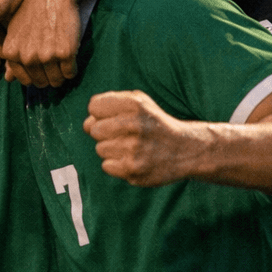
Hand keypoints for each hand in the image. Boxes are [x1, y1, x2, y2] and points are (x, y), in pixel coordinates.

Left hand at [1, 0, 79, 87]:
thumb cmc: (32, 11)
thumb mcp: (15, 32)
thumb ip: (12, 56)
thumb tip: (8, 80)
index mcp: (11, 54)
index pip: (25, 81)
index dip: (36, 76)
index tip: (42, 67)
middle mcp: (27, 57)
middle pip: (42, 83)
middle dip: (49, 77)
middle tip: (55, 63)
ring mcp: (46, 56)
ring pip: (57, 80)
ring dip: (61, 75)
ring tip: (62, 60)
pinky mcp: (65, 53)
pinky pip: (70, 73)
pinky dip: (72, 68)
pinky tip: (70, 55)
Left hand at [82, 90, 200, 186]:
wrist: (185, 150)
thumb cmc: (154, 124)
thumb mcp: (139, 102)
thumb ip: (110, 103)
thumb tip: (86, 123)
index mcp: (134, 104)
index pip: (94, 106)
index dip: (100, 113)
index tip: (114, 118)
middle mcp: (134, 125)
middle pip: (93, 129)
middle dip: (104, 133)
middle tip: (124, 136)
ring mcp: (133, 148)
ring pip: (99, 149)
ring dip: (112, 150)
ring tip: (132, 148)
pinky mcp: (133, 169)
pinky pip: (106, 166)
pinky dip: (116, 165)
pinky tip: (133, 160)